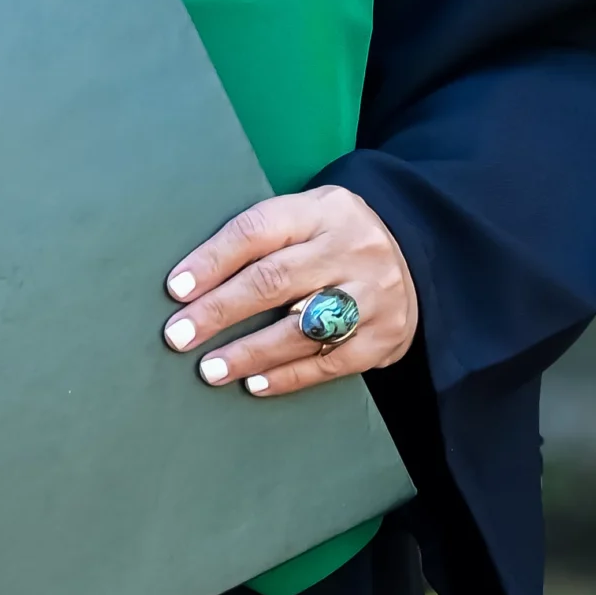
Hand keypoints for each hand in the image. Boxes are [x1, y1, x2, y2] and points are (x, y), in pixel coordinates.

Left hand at [158, 184, 416, 397]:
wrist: (419, 253)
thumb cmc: (335, 237)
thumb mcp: (308, 215)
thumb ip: (263, 238)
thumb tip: (191, 282)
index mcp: (322, 211)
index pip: (258, 230)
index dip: (212, 260)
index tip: (176, 289)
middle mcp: (351, 249)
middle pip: (274, 280)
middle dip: (220, 311)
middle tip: (179, 336)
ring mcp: (372, 294)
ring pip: (302, 328)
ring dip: (249, 352)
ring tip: (210, 369)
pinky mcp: (385, 336)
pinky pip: (329, 363)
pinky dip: (287, 376)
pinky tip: (253, 383)